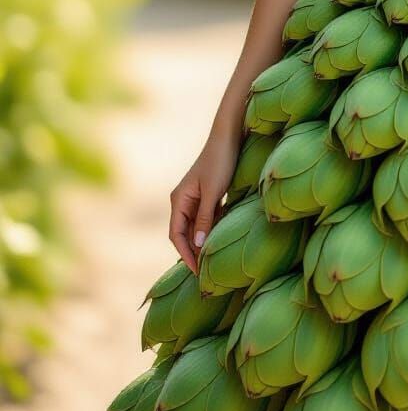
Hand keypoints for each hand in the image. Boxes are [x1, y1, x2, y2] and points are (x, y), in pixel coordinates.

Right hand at [168, 137, 236, 274]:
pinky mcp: (208, 195)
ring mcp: (195, 198)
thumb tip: (197, 245)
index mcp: (178, 200)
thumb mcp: (212, 193)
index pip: (176, 235)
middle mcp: (183, 201)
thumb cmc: (219, 162)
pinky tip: (219, 241)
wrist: (228, 137)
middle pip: (184, 233)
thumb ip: (205, 218)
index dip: (185, 255)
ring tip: (211, 262)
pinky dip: (211, 230)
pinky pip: (207, 218)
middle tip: (205, 273)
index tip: (196, 272)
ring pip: (196, 227)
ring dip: (202, 242)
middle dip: (192, 252)